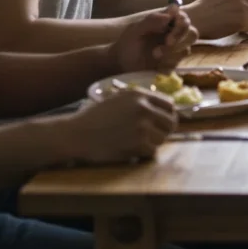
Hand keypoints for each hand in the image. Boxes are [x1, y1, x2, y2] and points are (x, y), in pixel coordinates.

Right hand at [59, 89, 176, 163]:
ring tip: (138, 143)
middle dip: (164, 130)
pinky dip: (144, 153)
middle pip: (170, 122)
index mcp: (139, 95)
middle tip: (154, 136)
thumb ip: (139, 101)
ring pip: (163, 138)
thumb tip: (161, 109)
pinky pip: (152, 151)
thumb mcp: (117, 99)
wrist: (76, 134)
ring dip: (153, 143)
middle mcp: (144, 107)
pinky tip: (132, 150)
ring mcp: (142, 126)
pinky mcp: (138, 143)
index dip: (168, 115)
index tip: (163, 122)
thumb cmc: (93, 117)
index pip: (169, 104)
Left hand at [110, 2, 198, 71]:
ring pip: (186, 49)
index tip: (173, 27)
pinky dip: (167, 64)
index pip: (183, 18)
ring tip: (155, 54)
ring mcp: (174, 50)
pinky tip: (156, 65)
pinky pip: (177, 64)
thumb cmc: (127, 43)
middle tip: (167, 43)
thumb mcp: (135, 30)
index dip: (183, 23)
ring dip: (171, 53)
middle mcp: (173, 34)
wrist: (121, 64)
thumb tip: (171, 12)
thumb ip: (152, 20)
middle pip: (192, 33)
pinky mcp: (172, 63)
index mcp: (166, 22)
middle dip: (180, 38)